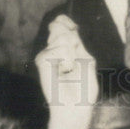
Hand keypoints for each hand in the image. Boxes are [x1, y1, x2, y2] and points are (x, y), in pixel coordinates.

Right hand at [35, 14, 97, 128]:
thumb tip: (68, 30)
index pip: (62, 25)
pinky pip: (56, 49)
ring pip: (61, 37)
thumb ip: (78, 44)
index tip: (72, 26)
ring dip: (71, 54)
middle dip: (71, 39)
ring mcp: (47, 55)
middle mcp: (55, 50)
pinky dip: (64, 60)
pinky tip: (61, 71)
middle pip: (59, 27)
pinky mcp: (41, 61)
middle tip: (74, 61)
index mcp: (67, 49)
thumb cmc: (84, 89)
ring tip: (68, 70)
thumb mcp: (87, 62)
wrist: (75, 107)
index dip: (65, 21)